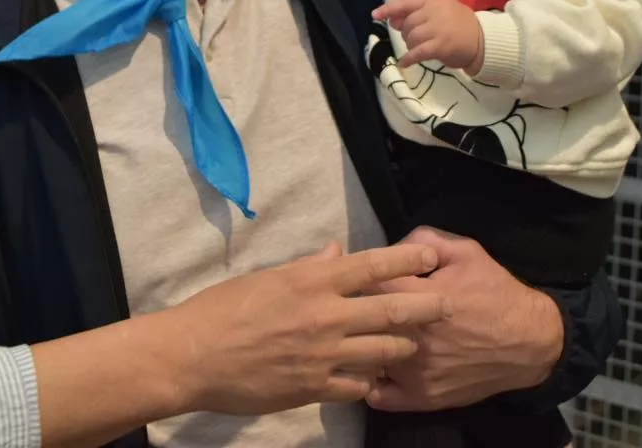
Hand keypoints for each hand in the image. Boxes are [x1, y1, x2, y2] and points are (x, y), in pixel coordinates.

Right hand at [160, 242, 452, 415]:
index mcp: (312, 281)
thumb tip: (336, 253)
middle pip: (391, 309)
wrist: (193, 357)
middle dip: (425, 306)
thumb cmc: (222, 309)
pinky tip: (372, 379)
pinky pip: (357, 386)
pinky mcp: (314, 389)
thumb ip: (307, 267)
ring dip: (403, 347)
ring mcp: (323, 355)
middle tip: (448, 304)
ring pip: (383, 351)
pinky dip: (368, 381)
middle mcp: (325, 316)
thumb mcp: (266, 278)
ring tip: (415, 344)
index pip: (372, 266)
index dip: (407, 260)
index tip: (431, 257)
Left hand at [367, 228, 563, 411]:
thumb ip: (422, 240)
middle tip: (352, 305)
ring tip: (360, 335)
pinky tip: (376, 366)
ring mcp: (415, 373)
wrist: (529, 340)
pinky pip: (378, 396)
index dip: (354, 277)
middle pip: (357, 324)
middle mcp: (411, 338)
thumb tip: (389, 249)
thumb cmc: (494, 290)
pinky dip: (371, 382)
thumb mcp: (463, 250)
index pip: (363, 285)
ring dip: (357, 346)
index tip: (356, 276)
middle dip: (351, 312)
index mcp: (417, 298)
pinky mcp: (422, 398)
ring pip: (363, 361)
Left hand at [373, 0, 483, 72]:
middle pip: (407, 23)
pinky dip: (408, 58)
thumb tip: (392, 21)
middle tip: (417, 38)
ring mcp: (438, 28)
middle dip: (406, 33)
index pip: (406, 2)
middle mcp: (435, 11)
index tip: (375, 15)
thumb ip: (417, 13)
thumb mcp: (441, 11)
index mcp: (434, 0)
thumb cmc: (460, 25)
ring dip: (410, 45)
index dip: (389, 9)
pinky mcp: (441, 46)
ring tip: (420, 48)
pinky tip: (404, 63)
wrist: (484, 39)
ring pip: (411, 38)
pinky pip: (417, 52)